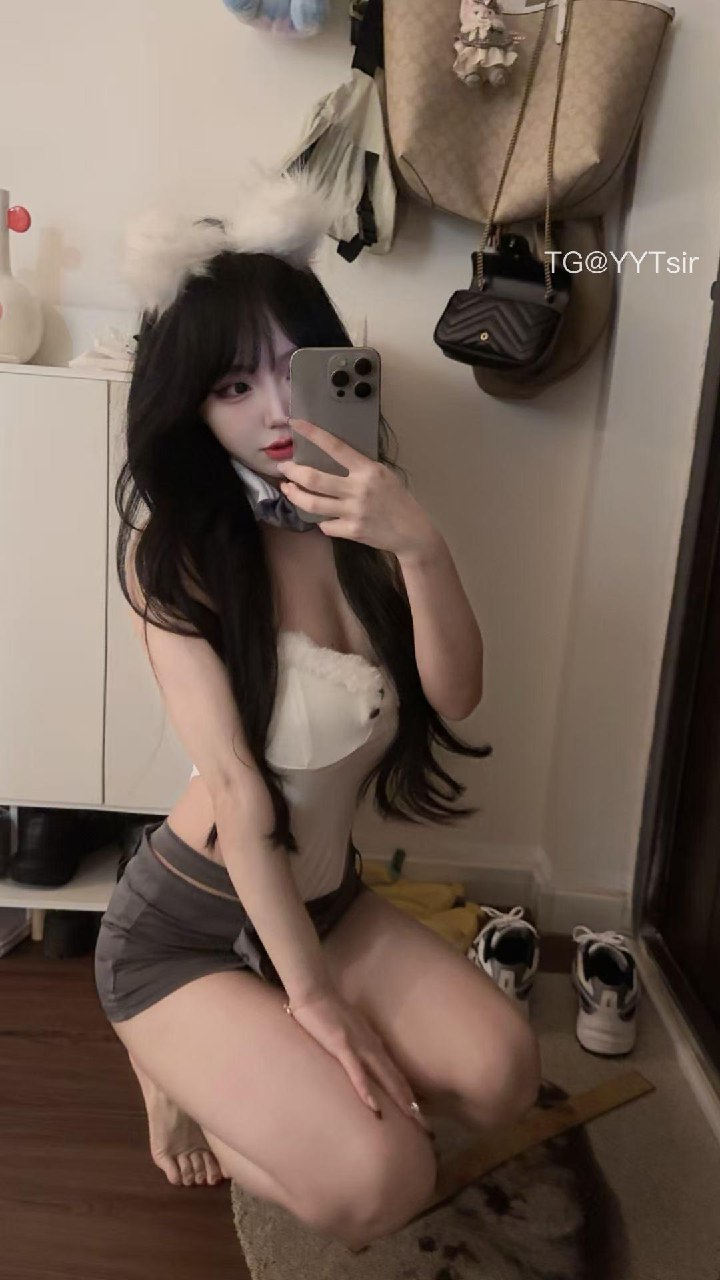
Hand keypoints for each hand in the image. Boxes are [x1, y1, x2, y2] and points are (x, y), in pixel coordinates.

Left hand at [276, 418, 440, 562]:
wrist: (412, 533)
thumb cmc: (398, 500)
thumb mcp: (384, 475)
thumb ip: (360, 468)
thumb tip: (333, 458)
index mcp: (368, 470)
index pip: (336, 447)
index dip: (313, 434)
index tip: (296, 424)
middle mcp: (358, 489)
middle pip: (315, 478)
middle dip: (293, 471)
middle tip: (283, 467)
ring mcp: (354, 511)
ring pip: (313, 503)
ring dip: (295, 495)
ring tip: (287, 488)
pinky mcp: (352, 531)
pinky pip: (325, 525)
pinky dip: (321, 521)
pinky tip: (320, 517)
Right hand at [284, 988, 432, 1133]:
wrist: (315, 992)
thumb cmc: (330, 1010)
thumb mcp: (351, 1030)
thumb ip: (361, 1043)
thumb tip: (368, 1057)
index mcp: (375, 1045)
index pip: (396, 1075)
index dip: (409, 1096)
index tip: (420, 1116)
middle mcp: (373, 1047)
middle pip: (397, 1081)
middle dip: (413, 1105)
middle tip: (427, 1129)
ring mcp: (359, 1047)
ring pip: (385, 1078)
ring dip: (399, 1101)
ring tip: (413, 1121)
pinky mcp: (342, 1046)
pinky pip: (357, 1073)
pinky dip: (366, 1091)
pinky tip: (374, 1108)